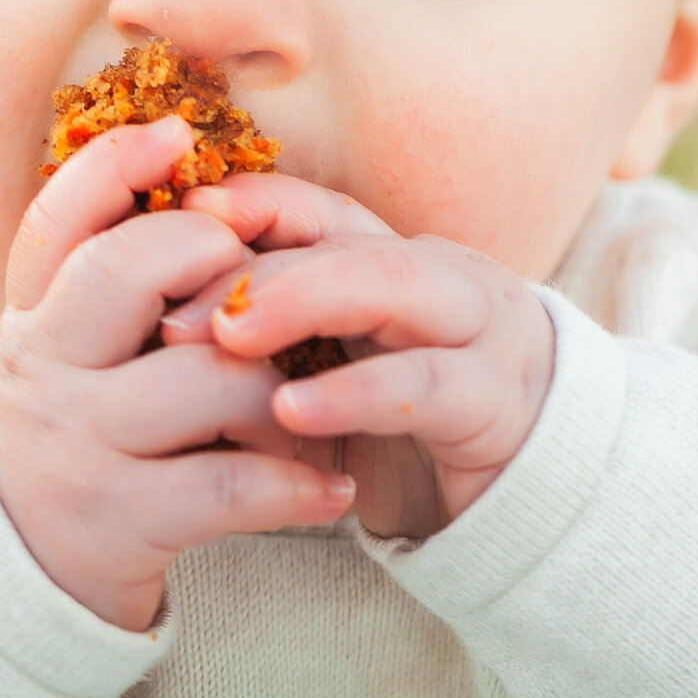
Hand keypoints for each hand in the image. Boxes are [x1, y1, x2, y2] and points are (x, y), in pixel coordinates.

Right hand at [0, 118, 356, 630]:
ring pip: (204, 378)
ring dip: (280, 386)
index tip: (175, 135)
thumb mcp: (66, 349)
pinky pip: (228, 484)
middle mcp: (39, 370)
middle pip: (122, 272)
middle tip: (261, 285)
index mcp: (29, 317)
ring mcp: (74, 446)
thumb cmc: (75, 434)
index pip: (57, 222)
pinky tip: (333, 485)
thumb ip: (107, 278)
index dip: (112, 167)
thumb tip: (183, 166)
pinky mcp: (115, 520)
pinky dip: (295, 483)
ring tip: (313, 401)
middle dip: (209, 257)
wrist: (6, 576)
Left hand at [167, 174, 555, 537]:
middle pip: (347, 244)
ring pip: (393, 286)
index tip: (182, 216)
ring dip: (304, 302)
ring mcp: (477, 331)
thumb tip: (161, 349)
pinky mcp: (496, 399)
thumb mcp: (332, 388)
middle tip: (177, 312)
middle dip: (257, 267)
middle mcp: (440, 278)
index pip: (321, 212)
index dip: (256, 205)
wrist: (535, 492)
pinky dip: (355, 394)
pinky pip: (424, 385)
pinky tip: (294, 411)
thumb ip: (266, 363)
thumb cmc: (414, 430)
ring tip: (229, 337)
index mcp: (396, 264)